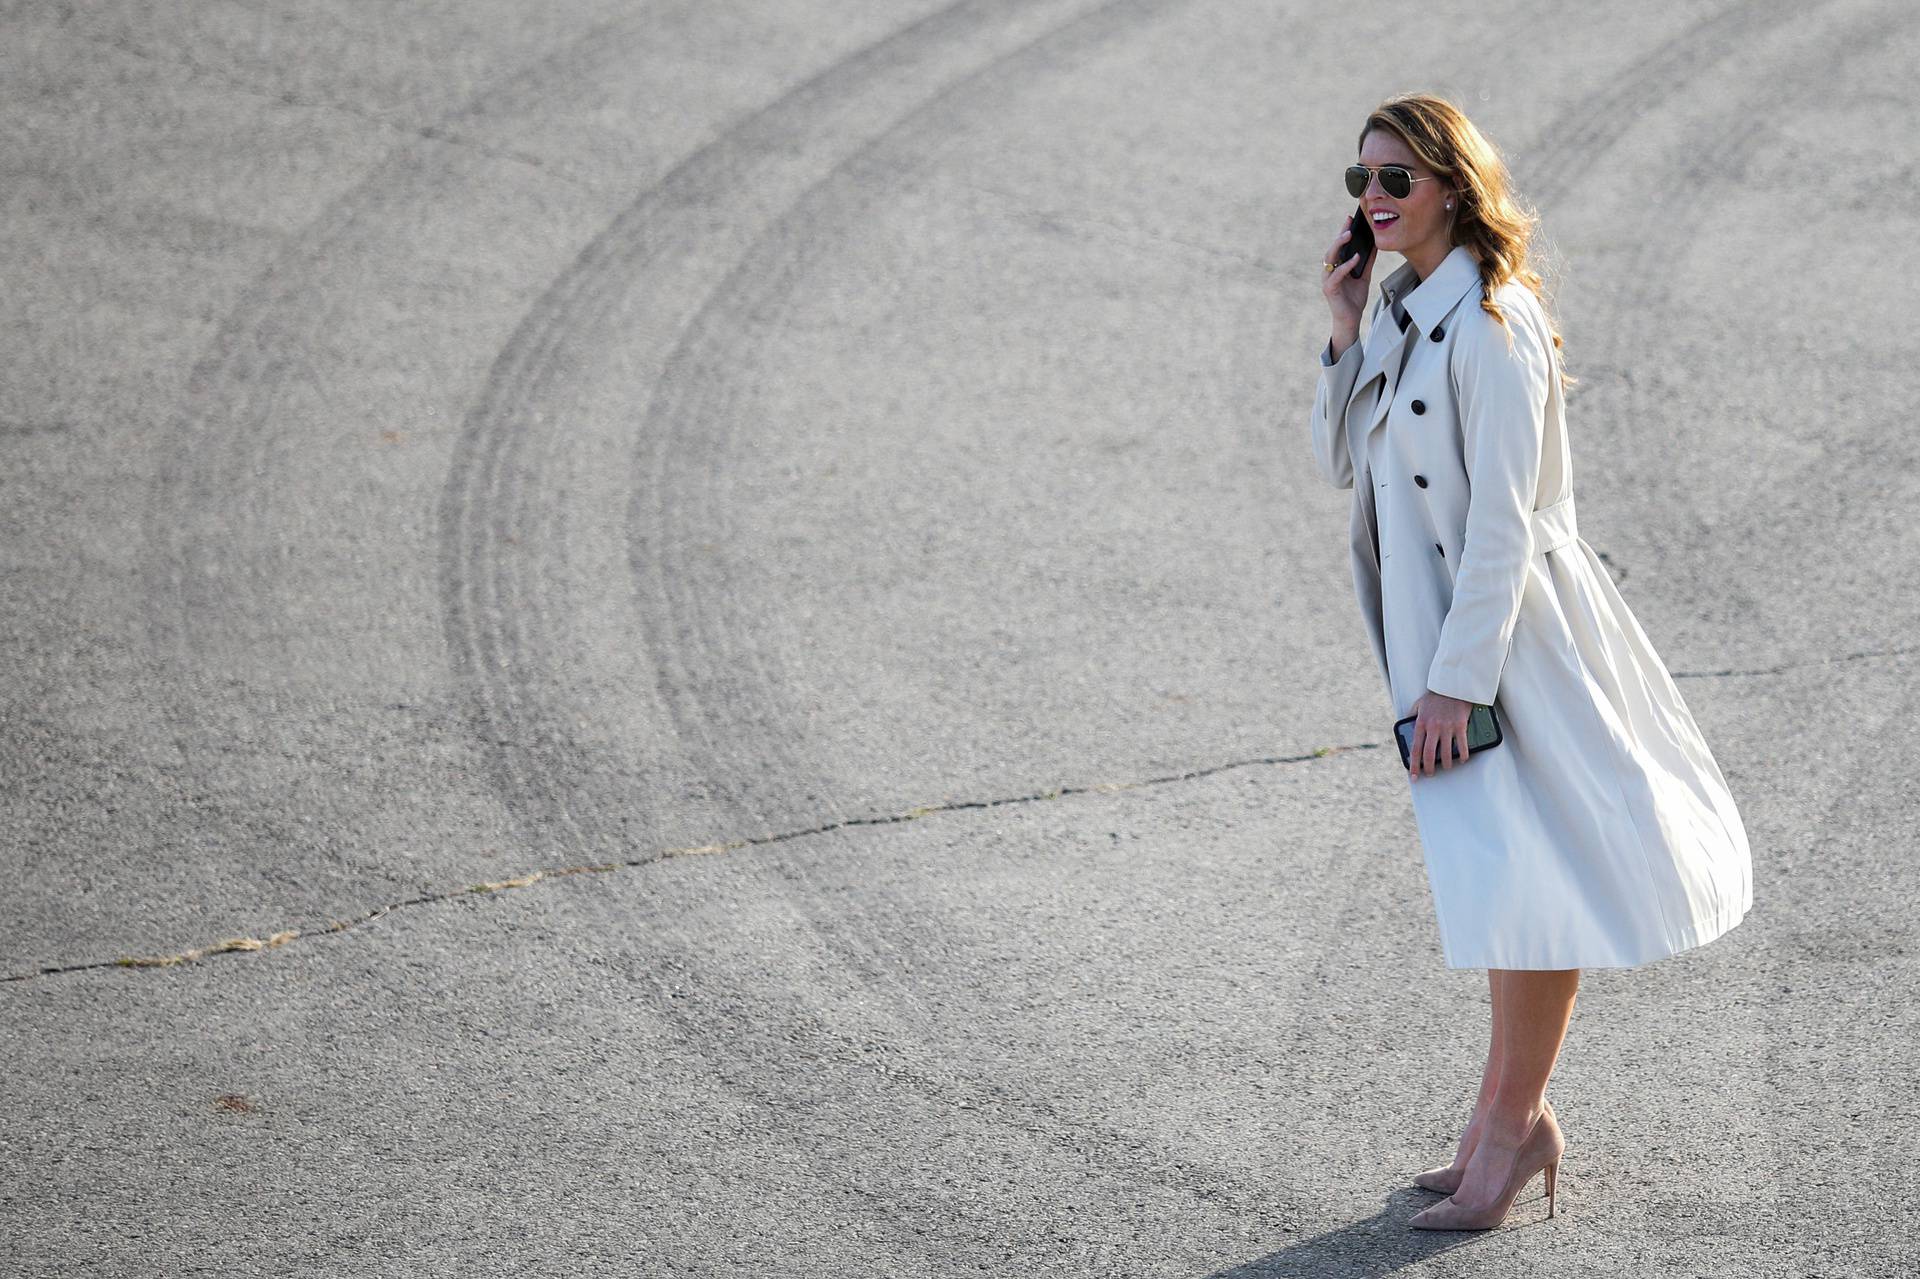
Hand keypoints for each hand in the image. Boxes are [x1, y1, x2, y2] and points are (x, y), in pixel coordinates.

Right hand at [1321, 212, 1372, 339]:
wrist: (1350, 320)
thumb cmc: (1354, 299)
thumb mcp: (1364, 276)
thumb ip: (1367, 261)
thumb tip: (1375, 245)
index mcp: (1336, 266)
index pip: (1339, 246)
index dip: (1343, 231)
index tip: (1351, 218)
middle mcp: (1329, 270)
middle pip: (1333, 248)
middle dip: (1340, 234)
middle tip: (1349, 223)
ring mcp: (1327, 279)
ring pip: (1330, 258)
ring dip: (1339, 245)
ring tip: (1349, 235)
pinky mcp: (1329, 289)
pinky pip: (1337, 274)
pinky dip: (1346, 265)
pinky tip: (1356, 257)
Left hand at [1407, 690, 1473, 778]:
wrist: (1453, 685)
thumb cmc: (1436, 695)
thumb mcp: (1418, 704)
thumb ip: (1412, 716)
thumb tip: (1406, 725)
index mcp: (1421, 723)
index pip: (1415, 749)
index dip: (1414, 765)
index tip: (1413, 775)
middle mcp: (1433, 727)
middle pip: (1429, 754)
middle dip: (1428, 768)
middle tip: (1429, 774)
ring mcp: (1447, 727)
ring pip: (1446, 753)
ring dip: (1446, 764)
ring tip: (1446, 767)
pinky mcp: (1460, 726)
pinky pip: (1462, 745)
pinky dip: (1462, 755)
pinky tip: (1462, 759)